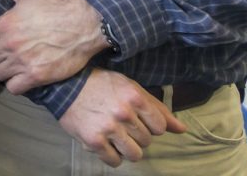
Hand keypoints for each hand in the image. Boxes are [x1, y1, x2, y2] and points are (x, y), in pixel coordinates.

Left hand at [0, 0, 107, 92]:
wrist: (84, 26)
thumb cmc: (54, 7)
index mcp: (4, 25)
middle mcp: (10, 45)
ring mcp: (23, 62)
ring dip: (0, 71)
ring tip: (7, 67)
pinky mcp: (37, 76)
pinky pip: (14, 88)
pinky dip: (14, 84)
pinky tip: (19, 77)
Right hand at [58, 68, 186, 166]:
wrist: (64, 86)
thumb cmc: (100, 85)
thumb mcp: (130, 87)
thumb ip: (157, 107)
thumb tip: (182, 129)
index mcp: (134, 96)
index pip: (160, 127)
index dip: (151, 125)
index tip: (138, 119)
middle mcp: (123, 113)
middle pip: (147, 141)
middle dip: (137, 135)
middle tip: (122, 125)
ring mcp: (108, 128)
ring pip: (135, 154)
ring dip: (127, 149)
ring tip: (116, 137)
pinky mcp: (93, 141)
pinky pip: (114, 161)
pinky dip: (111, 156)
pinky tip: (105, 144)